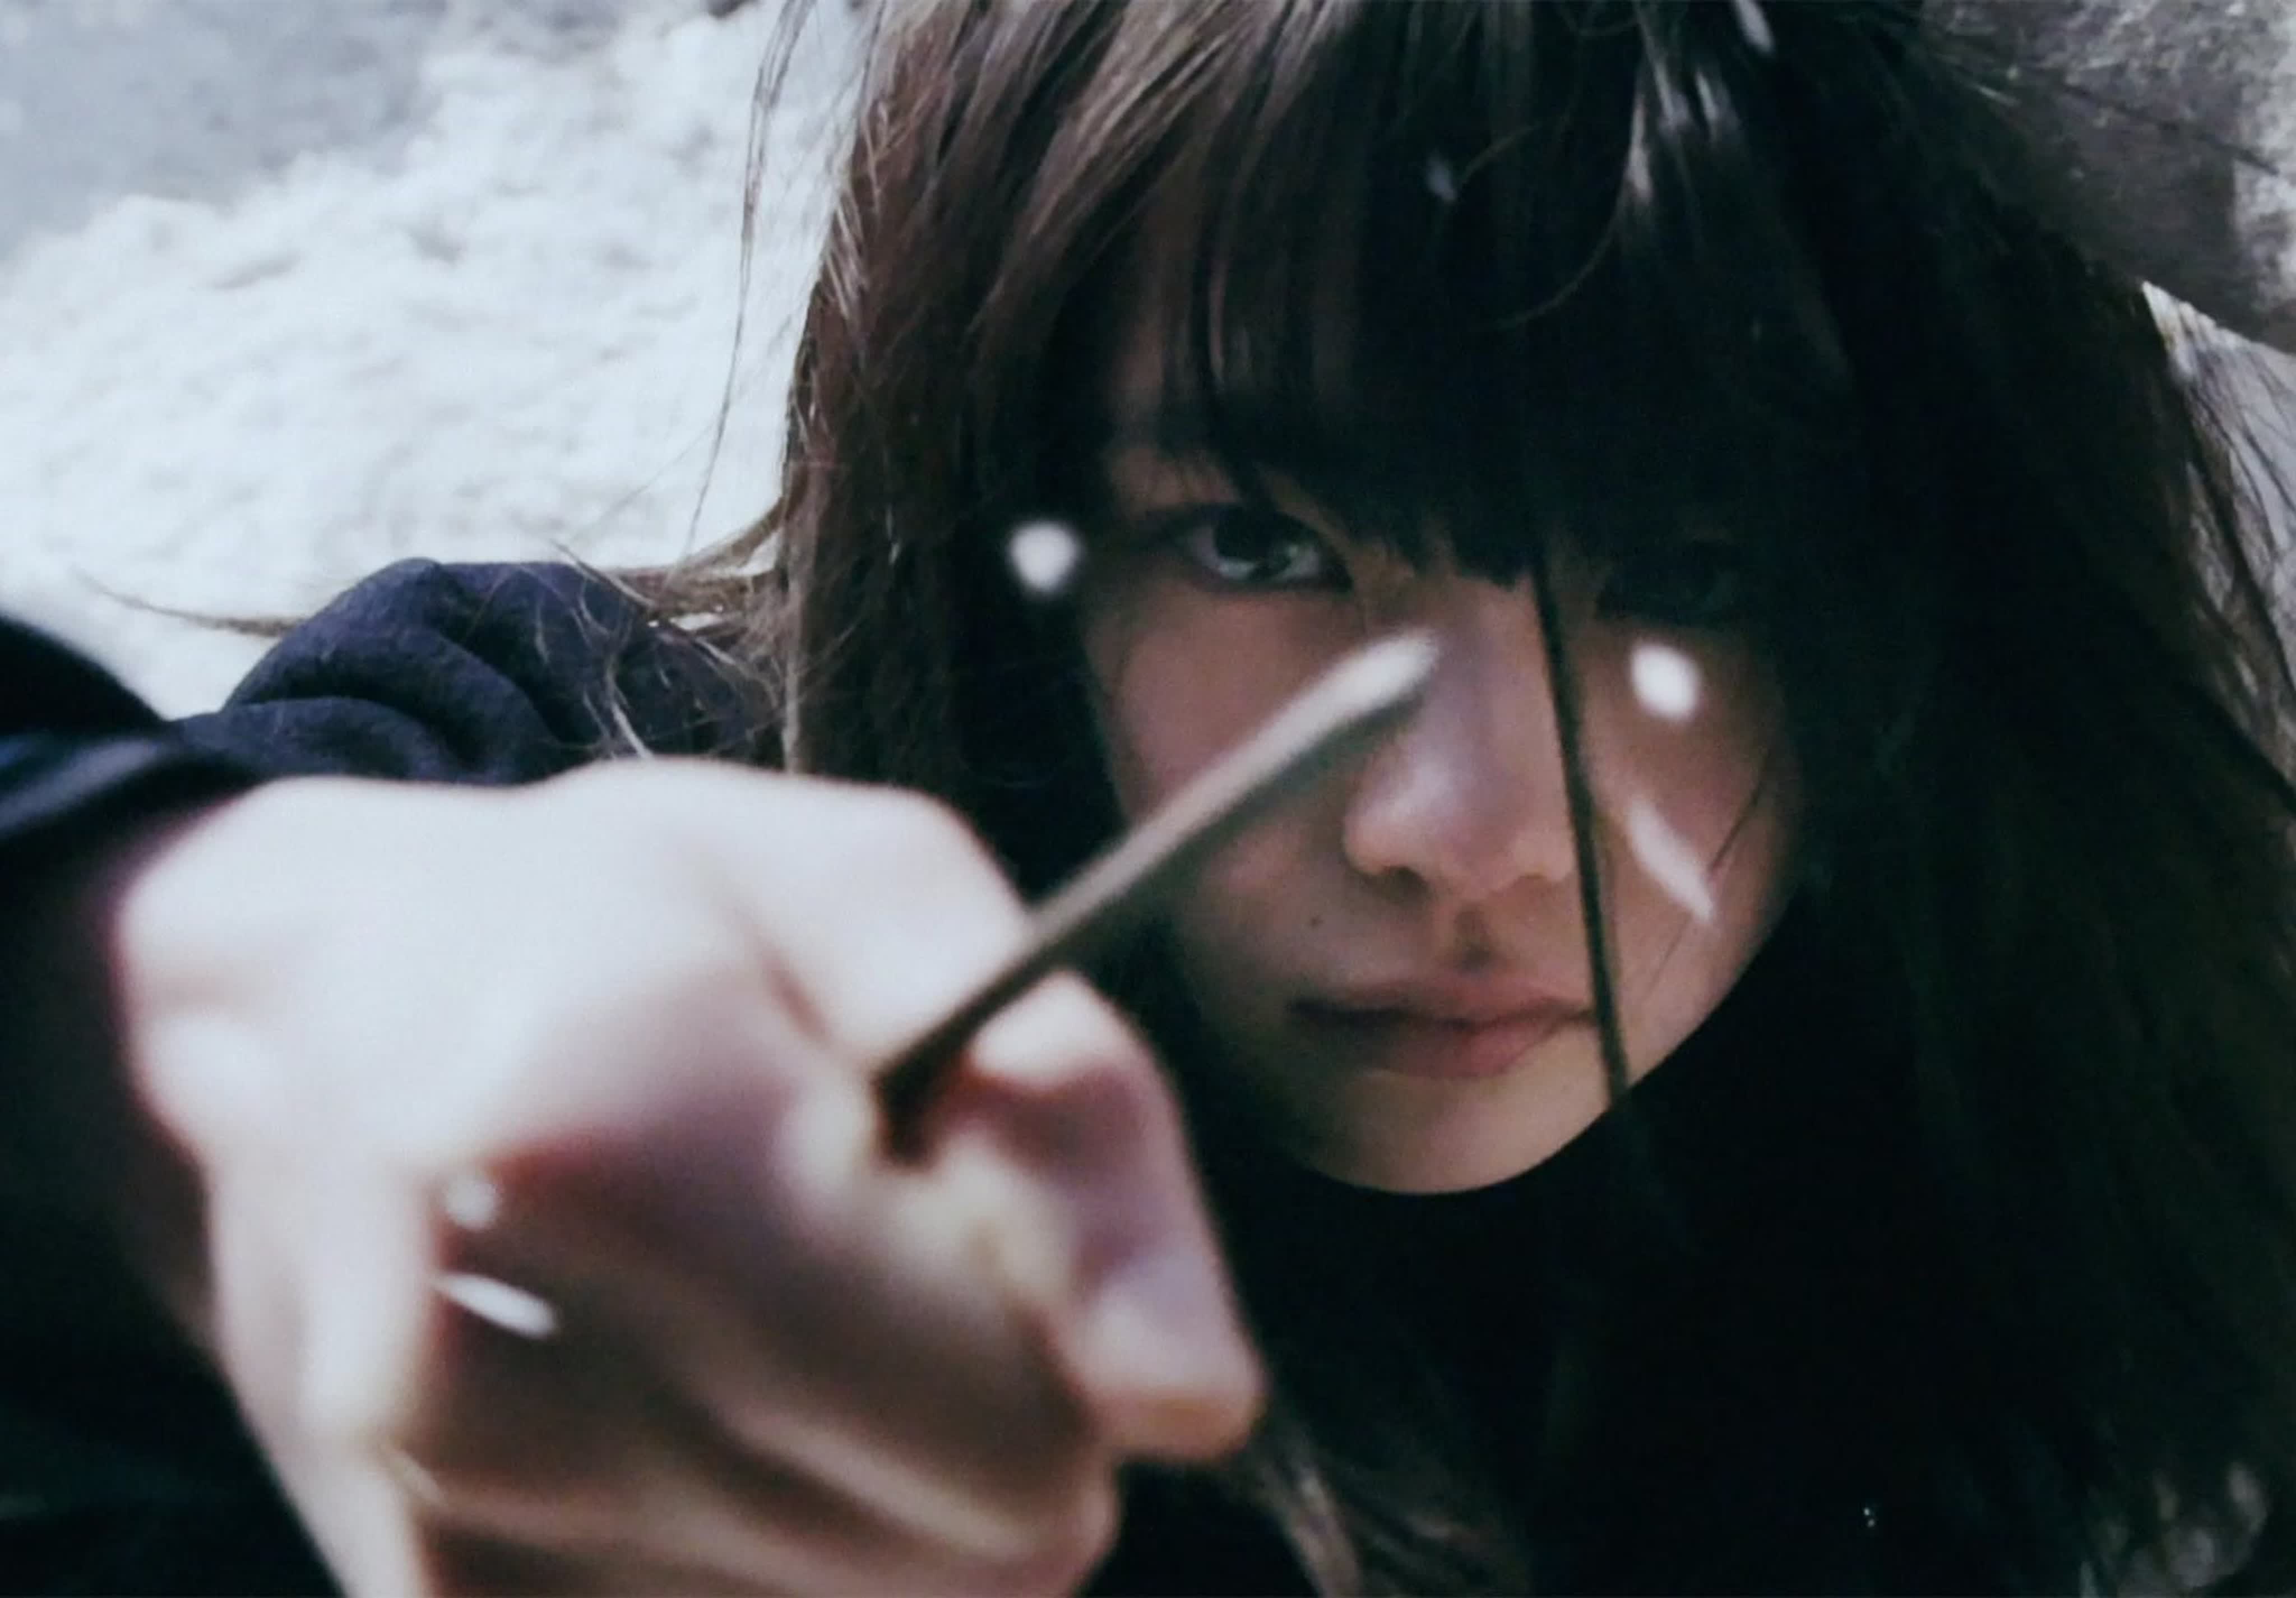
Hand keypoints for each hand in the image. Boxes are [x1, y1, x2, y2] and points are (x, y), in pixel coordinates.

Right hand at [105, 762, 1262, 1593]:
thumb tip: (1199, 1406)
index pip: (1010, 1414)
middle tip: (870, 1229)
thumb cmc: (627, 919)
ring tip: (773, 1290)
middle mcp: (474, 1375)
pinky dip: (790, 1529)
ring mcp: (431, 1533)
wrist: (315, 1017)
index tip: (980, 1189)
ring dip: (892, 1463)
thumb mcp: (878, 891)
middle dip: (998, 1394)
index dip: (1072, 1314)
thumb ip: (1069, 1119)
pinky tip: (706, 1384)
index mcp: (608, 1131)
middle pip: (972, 1540)